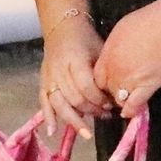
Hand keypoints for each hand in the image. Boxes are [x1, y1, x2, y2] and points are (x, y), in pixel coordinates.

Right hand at [40, 12, 109, 139]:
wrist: (63, 27)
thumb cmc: (86, 40)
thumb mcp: (99, 50)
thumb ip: (104, 73)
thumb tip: (117, 96)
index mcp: (75, 60)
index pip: (86, 86)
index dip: (99, 99)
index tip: (110, 105)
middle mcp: (59, 70)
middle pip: (74, 98)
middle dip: (91, 110)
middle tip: (105, 115)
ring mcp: (49, 77)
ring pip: (59, 104)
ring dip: (73, 120)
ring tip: (86, 133)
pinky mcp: (42, 81)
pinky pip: (43, 102)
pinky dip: (48, 117)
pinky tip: (53, 131)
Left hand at [94, 1, 160, 118]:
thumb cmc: (147, 22)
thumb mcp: (121, 30)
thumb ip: (114, 48)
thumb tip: (115, 56)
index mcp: (108, 55)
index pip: (97, 78)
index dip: (103, 83)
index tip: (110, 84)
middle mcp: (115, 70)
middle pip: (107, 89)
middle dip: (113, 92)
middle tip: (121, 92)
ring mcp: (130, 80)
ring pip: (120, 99)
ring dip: (123, 101)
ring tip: (129, 100)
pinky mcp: (147, 86)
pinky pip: (135, 104)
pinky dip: (133, 110)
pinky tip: (132, 112)